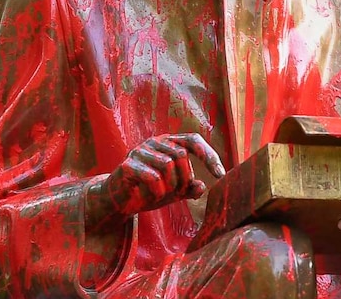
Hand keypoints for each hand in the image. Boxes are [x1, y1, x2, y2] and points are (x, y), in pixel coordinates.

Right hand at [96, 133, 225, 220]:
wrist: (119, 201)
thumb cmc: (149, 191)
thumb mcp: (174, 191)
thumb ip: (189, 188)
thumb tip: (202, 186)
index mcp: (169, 143)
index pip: (193, 140)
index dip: (209, 155)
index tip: (221, 175)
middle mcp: (155, 142)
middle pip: (181, 156)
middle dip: (183, 179)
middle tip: (175, 193)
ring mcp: (140, 150)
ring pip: (167, 166)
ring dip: (169, 187)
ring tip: (160, 195)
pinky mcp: (128, 164)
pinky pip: (152, 177)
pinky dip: (156, 192)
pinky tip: (150, 197)